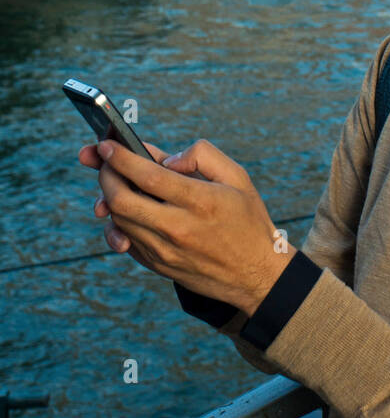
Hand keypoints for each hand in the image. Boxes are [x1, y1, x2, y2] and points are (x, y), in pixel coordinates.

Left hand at [78, 137, 294, 314]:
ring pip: (118, 220)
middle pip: (121, 200)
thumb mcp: (237, 176)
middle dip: (106, 175)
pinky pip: (125, 240)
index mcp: (200, 201)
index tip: (107, 143)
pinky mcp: (157, 265)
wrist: (255, 274)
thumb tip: (167, 159)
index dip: (121, 157)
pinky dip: (118, 220)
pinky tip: (127, 207)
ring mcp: (164, 251)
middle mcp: (178, 228)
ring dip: (108, 197)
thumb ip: (203, 155)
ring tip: (114, 180)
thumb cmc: (247, 219)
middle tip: (105, 160)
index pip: (147, 175)